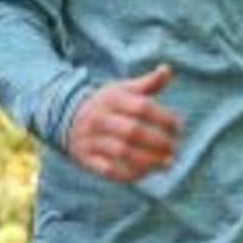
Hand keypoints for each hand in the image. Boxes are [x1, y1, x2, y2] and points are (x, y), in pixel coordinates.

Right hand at [66, 64, 181, 182]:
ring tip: (167, 163)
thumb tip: (167, 69)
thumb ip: (147, 84)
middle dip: (159, 142)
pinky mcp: (86, 159)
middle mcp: (99, 118)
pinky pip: (109, 170)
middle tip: (174, 148)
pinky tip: (147, 172)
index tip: (178, 127)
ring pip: (122, 152)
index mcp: (111, 99)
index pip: (143, 108)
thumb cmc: (106, 104)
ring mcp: (90, 140)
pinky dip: (130, 173)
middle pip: (133, 132)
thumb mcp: (122, 90)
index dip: (164, 118)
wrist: (65, 118)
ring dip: (149, 161)